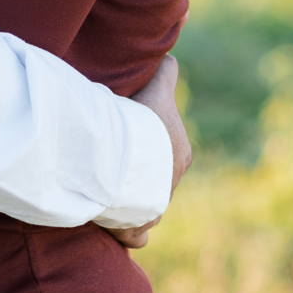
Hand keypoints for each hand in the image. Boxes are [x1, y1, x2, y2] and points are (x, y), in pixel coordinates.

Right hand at [107, 56, 191, 249]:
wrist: (127, 159)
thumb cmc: (143, 123)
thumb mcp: (157, 89)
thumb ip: (166, 72)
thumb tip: (171, 53)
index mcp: (181, 155)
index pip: (168, 149)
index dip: (149, 143)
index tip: (130, 137)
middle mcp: (172, 185)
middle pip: (157, 179)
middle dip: (142, 175)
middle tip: (117, 164)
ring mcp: (154, 210)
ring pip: (146, 207)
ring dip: (132, 202)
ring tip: (111, 192)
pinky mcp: (135, 230)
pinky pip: (136, 238)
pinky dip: (129, 234)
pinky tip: (117, 228)